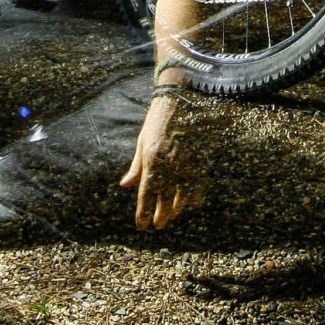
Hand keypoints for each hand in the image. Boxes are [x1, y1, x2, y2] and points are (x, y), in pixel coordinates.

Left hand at [117, 89, 203, 229]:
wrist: (180, 99)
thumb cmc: (157, 120)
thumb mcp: (142, 141)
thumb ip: (136, 166)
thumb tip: (125, 186)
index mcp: (151, 159)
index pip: (146, 193)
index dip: (143, 212)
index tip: (141, 225)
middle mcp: (169, 163)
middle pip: (165, 198)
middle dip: (161, 214)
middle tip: (158, 225)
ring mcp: (186, 161)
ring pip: (183, 193)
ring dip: (177, 207)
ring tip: (172, 214)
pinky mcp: (200, 157)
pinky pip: (199, 182)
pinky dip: (195, 195)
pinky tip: (191, 202)